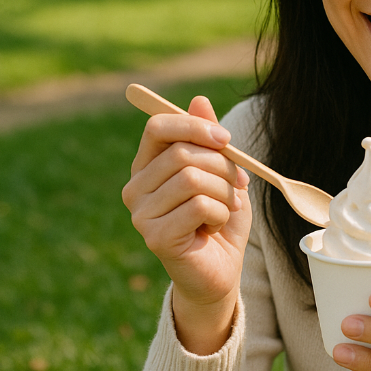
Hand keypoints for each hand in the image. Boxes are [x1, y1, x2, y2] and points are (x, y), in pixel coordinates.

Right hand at [122, 96, 251, 353]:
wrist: (221, 271)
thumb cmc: (219, 220)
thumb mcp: (222, 173)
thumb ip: (209, 139)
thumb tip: (199, 100)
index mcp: (147, 166)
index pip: (158, 127)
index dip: (194, 126)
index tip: (226, 140)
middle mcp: (135, 188)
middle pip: (182, 153)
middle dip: (221, 166)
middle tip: (234, 185)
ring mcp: (140, 214)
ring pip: (192, 178)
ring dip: (223, 192)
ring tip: (223, 209)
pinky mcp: (155, 237)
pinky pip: (198, 206)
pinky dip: (219, 213)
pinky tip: (214, 228)